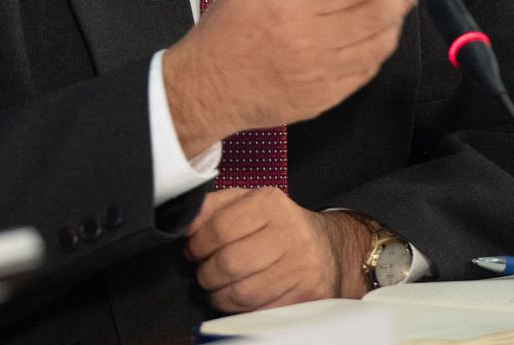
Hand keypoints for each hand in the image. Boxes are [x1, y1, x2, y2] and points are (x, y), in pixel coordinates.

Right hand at [164, 0, 420, 153]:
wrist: (207, 87)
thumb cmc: (226, 30)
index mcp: (294, 7)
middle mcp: (312, 41)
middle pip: (375, 15)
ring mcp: (322, 73)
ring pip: (376, 46)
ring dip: (394, 25)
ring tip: (396, 10)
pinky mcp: (325, 98)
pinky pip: (364, 73)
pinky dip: (378, 54)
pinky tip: (377, 40)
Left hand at [186, 188, 371, 312]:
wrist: (328, 247)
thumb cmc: (277, 225)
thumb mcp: (246, 202)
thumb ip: (211, 208)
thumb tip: (184, 225)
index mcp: (269, 203)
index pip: (218, 229)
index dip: (197, 246)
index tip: (193, 251)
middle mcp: (290, 232)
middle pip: (229, 264)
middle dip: (206, 274)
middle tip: (205, 273)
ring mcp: (303, 265)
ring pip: (244, 293)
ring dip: (220, 296)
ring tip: (218, 287)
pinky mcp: (310, 293)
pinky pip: (263, 310)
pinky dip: (243, 309)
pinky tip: (241, 298)